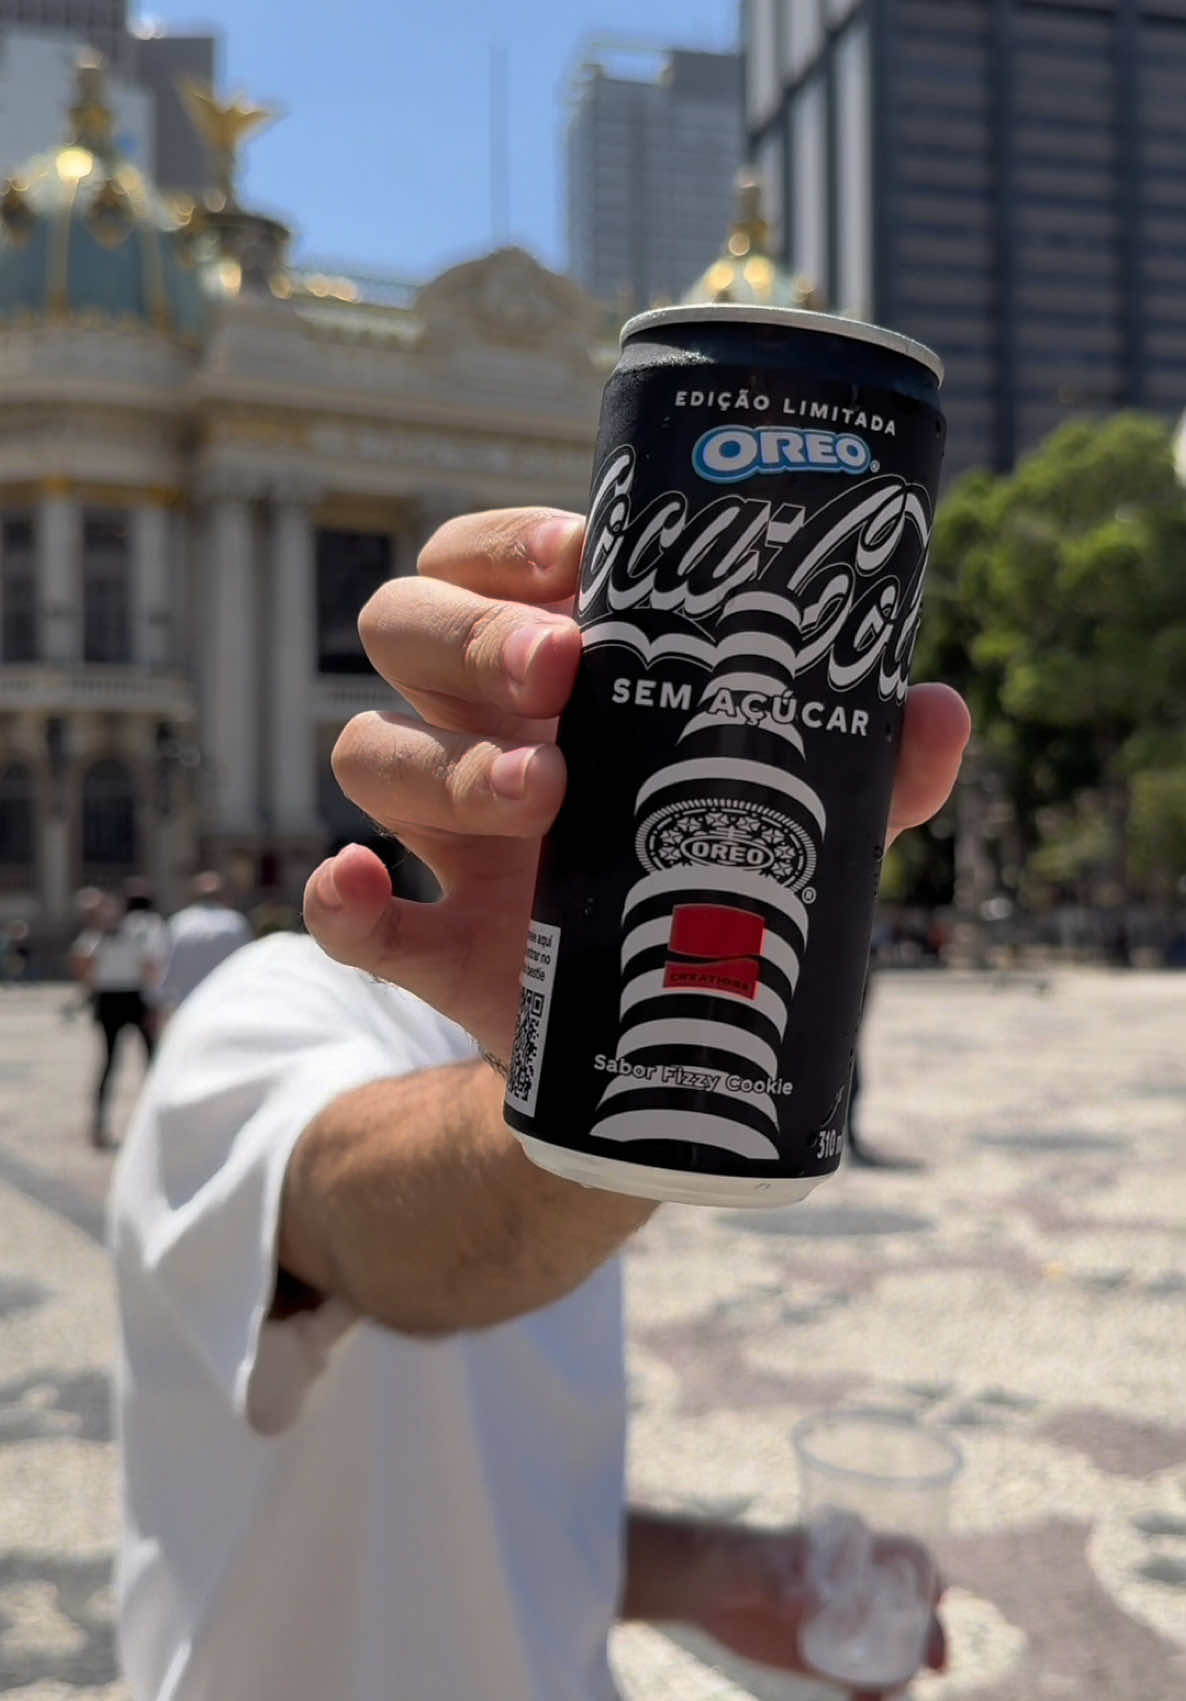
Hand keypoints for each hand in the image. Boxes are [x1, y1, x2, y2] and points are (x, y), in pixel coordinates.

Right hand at [304, 506, 971, 1061]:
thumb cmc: (711, 874)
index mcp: (552, 674)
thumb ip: (862, 766)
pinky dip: (337, 899)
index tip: (583, 554)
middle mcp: (477, 730)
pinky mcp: (431, 944)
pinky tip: (361, 885)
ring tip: (540, 793)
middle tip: (560, 666)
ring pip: (370, 753)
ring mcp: (442, 838)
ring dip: (439, 763)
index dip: (512, 545)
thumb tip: (938, 712)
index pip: (486, 562)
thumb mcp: (790, 814)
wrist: (659, 1029)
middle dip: (470, 634)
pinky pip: (344, 916)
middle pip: (406, 630)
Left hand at [676, 1524, 946, 1700]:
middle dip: (929, 1634)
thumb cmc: (734, 1558)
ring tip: (884, 1694)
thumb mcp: (755, 1565)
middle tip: (933, 1663)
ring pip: (894, 1649)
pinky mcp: (826, 1659)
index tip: (937, 1602)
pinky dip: (872, 1694)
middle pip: (910, 1609)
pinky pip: (863, 1679)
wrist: (703, 1588)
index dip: (930, 1577)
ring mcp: (845, 1625)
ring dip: (903, 1671)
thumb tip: (807, 1600)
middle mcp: (856, 1589)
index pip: (908, 1557)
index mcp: (848, 1552)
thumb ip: (780, 1581)